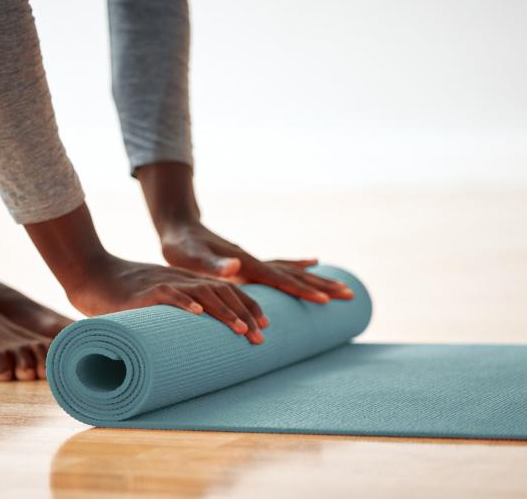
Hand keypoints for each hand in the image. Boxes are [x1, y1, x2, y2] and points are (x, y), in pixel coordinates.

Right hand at [24, 203, 267, 343]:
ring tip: (240, 329)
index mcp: (187, 283)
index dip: (248, 306)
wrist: (91, 274)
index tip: (266, 326)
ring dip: (223, 312)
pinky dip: (183, 303)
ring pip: (201, 293)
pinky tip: (197, 314)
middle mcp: (181, 280)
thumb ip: (175, 316)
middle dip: (245, 314)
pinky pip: (167, 294)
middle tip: (260, 337)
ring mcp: (163, 284)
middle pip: (222, 292)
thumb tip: (193, 346)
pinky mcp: (143, 292)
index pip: (226, 290)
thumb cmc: (123, 294)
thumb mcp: (157, 301)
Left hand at [134, 162, 354, 303]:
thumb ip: (213, 264)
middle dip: (322, 286)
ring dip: (317, 280)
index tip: (324, 301)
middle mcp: (255, 261)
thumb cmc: (180, 245)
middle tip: (350, 295)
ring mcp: (253, 260)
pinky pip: (280, 266)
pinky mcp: (248, 262)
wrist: (177, 226)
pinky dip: (297, 266)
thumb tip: (235, 268)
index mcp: (246, 263)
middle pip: (296, 274)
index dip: (302, 291)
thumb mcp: (190, 256)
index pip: (280, 279)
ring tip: (342, 287)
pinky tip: (313, 262)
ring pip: (293, 271)